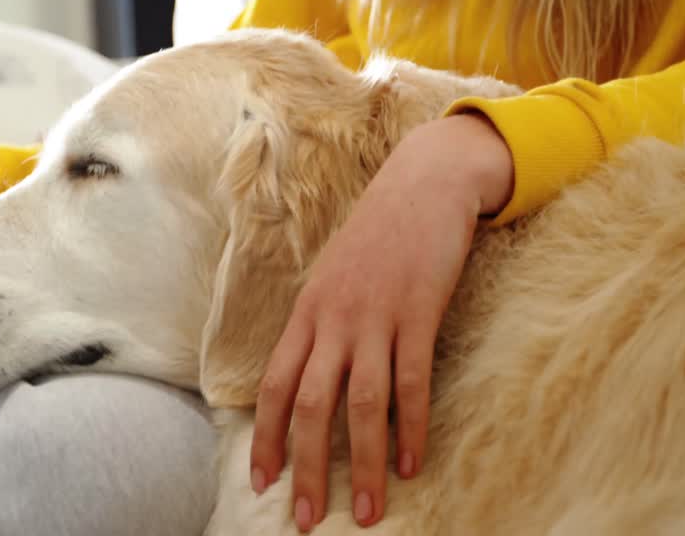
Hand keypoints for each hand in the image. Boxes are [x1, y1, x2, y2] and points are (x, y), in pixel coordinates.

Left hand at [249, 113, 512, 531]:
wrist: (424, 182)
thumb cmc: (379, 234)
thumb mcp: (334, 277)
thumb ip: (321, 324)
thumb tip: (310, 374)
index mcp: (307, 313)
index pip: (273, 386)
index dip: (264, 437)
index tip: (261, 481)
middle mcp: (333, 319)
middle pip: (310, 405)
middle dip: (306, 468)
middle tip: (306, 518)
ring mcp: (376, 316)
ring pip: (361, 403)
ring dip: (361, 462)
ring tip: (366, 511)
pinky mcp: (419, 311)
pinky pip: (412, 380)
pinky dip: (410, 426)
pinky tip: (409, 463)